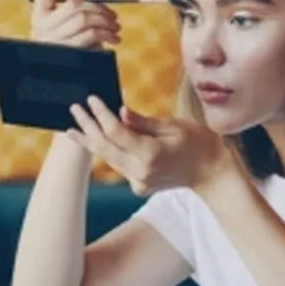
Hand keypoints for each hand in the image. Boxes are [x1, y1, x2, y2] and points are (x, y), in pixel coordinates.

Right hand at [30, 0, 120, 48]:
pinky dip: (106, 34)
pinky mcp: (66, 54)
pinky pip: (90, 35)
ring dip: (106, 21)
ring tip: (115, 28)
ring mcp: (52, 42)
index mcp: (39, 17)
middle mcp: (41, 28)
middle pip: (74, 4)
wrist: (65, 86)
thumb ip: (71, 0)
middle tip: (113, 16)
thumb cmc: (69, 52)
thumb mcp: (68, 26)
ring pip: (84, 18)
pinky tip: (113, 39)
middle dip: (99, 8)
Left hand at [65, 97, 234, 195]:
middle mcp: (141, 171)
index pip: (116, 132)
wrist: (210, 172)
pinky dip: (106, 151)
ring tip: (74, 127)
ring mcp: (138, 182)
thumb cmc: (197, 142)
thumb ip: (142, 122)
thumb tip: (119, 112)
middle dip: (87, 127)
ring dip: (91, 141)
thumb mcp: (172, 125)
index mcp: (151, 154)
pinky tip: (93, 140)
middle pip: (105, 147)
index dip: (101, 114)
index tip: (91, 99)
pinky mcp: (138, 186)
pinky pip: (117, 165)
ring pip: (108, 158)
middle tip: (74, 109)